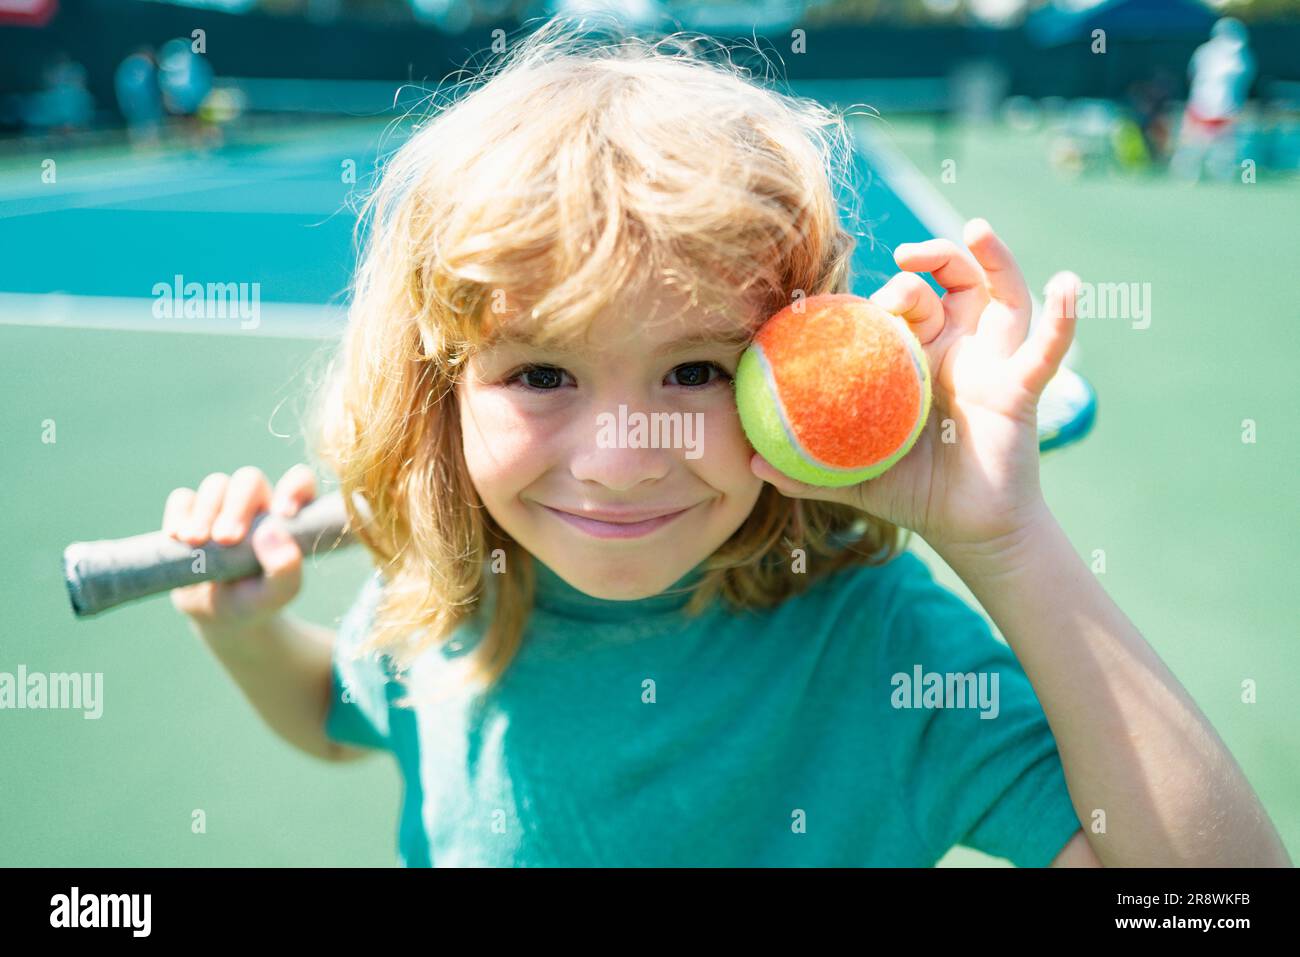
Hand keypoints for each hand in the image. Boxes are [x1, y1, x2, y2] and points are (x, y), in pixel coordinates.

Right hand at [164, 464, 316, 631]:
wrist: (219, 617)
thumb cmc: (258, 600)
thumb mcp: (277, 594)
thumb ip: (285, 569)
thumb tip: (271, 533)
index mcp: (287, 516)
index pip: (299, 482)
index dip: (294, 487)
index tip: (283, 514)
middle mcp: (257, 504)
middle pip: (249, 480)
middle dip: (238, 506)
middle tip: (227, 540)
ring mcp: (222, 506)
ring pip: (216, 484)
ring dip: (206, 511)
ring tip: (197, 542)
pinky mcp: (189, 514)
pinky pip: (183, 498)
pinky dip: (179, 514)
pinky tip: (178, 537)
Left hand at [749, 218, 1078, 555]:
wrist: (968, 530)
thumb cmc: (914, 493)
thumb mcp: (853, 477)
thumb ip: (808, 470)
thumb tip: (751, 467)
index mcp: (914, 359)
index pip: (902, 303)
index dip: (886, 288)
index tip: (861, 289)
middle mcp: (956, 349)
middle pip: (951, 284)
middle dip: (929, 265)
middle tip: (903, 265)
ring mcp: (992, 363)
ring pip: (1001, 294)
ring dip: (994, 256)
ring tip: (976, 228)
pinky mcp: (1021, 387)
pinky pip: (1047, 347)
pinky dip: (1063, 317)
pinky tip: (1070, 283)